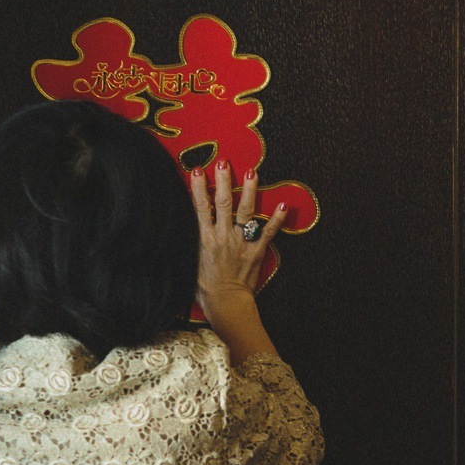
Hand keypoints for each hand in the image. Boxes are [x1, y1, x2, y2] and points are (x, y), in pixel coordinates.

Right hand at [190, 161, 285, 363]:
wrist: (225, 303)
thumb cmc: (204, 287)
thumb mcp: (188, 262)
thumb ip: (189, 243)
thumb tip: (179, 228)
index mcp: (204, 239)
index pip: (200, 207)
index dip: (198, 187)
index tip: (197, 170)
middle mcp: (223, 236)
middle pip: (222, 203)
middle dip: (223, 181)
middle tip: (224, 162)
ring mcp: (241, 242)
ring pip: (245, 212)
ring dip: (249, 191)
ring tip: (252, 172)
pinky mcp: (256, 250)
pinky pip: (268, 232)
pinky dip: (277, 218)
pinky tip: (284, 204)